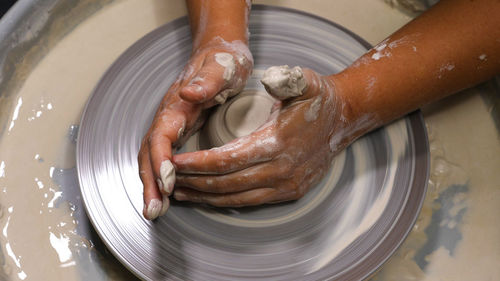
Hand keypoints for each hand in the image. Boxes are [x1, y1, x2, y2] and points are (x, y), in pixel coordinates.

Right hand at [139, 38, 252, 218]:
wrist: (220, 52)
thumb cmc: (223, 60)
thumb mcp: (221, 67)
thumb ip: (208, 79)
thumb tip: (188, 93)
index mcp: (176, 104)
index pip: (160, 135)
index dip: (160, 159)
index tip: (166, 182)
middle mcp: (168, 117)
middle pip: (150, 152)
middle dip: (149, 182)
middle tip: (153, 210)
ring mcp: (171, 125)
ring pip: (152, 158)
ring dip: (152, 185)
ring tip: (155, 211)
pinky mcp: (178, 131)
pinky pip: (162, 157)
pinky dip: (160, 178)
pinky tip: (165, 195)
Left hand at [171, 67, 373, 205]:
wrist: (344, 120)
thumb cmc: (319, 100)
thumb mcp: (306, 81)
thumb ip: (288, 78)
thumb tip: (269, 79)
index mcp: (277, 143)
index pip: (226, 159)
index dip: (197, 163)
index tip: (174, 161)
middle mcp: (280, 171)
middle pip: (226, 183)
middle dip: (194, 182)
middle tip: (168, 178)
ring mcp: (285, 186)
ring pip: (236, 198)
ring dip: (205, 197)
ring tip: (180, 192)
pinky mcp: (289, 193)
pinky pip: (250, 202)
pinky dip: (225, 201)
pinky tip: (208, 197)